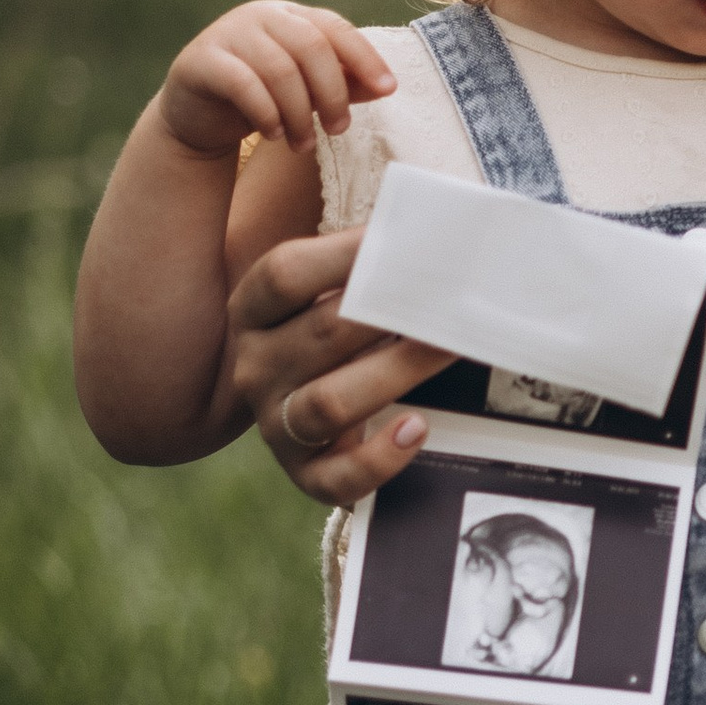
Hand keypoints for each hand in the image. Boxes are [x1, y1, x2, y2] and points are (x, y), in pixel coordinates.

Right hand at [157, 2, 395, 160]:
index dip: (364, 57)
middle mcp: (260, 16)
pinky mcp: (201, 61)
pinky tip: (274, 134)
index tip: (388, 89)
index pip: (335, 27)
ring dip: (299, 113)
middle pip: (311, 46)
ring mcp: (228, 34)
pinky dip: (266, 113)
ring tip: (304, 144)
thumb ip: (343, 84)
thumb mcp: (308, 91)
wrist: (199, 116)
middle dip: (332, 93)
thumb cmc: (263, 99)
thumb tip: (386, 86)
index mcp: (291, 16)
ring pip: (279, 69)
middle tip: (339, 130)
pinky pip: (242, 84)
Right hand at [227, 227, 448, 503]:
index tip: (403, 237)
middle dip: (391, 313)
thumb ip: (365, 264)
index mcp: (253, 310)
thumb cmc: (335, 334)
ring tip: (449, 349)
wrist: (305, 409)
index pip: (285, 274)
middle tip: (452, 296)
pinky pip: (335, 479)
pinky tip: (417, 429)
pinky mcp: (304, 474)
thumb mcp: (331, 293)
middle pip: (321, 334)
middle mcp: (255, 366)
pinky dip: (378, 459)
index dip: (344, 254)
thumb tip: (433, 225)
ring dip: (396, 373)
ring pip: (328, 403)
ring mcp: (275, 424)